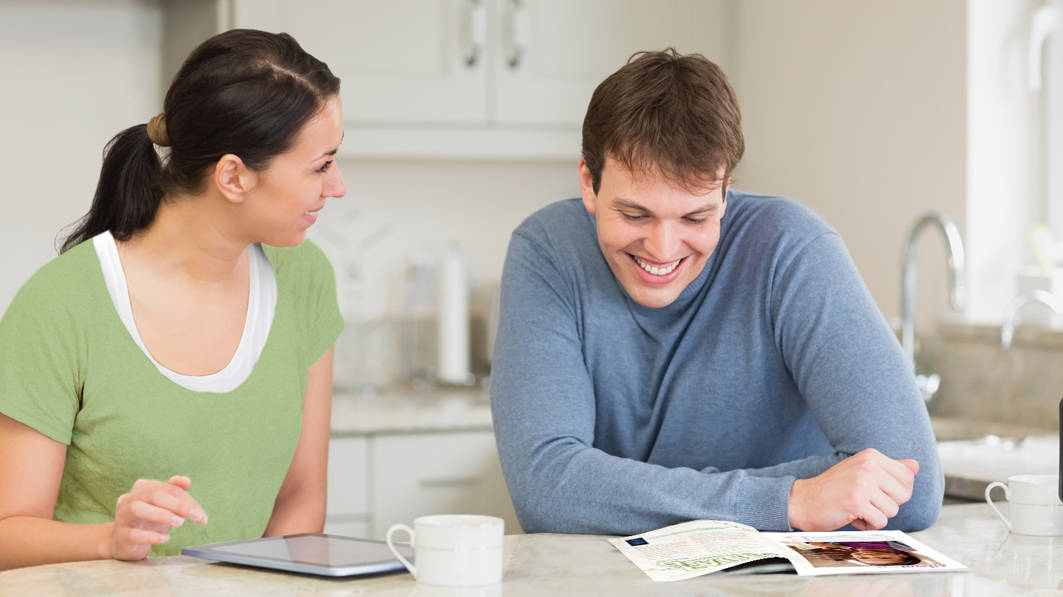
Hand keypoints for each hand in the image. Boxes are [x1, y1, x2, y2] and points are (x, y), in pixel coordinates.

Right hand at [109, 475, 207, 560]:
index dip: (187, 500)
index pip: (168, 489)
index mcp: (143, 488)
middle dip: (179, 505)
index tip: (201, 514)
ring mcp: (122, 517)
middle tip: (196, 516)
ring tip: (179, 523)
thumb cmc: (149, 520)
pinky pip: (133, 533)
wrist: (124, 541)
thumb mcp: (165, 505)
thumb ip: (176, 492)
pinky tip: (165, 538)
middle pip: (154, 495)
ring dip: (162, 515)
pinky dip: (151, 536)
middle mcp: (129, 499)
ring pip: (138, 509)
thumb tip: (186, 480)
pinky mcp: (120, 536)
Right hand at [787, 449, 917, 530]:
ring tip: (856, 508)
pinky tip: (852, 516)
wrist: (802, 501)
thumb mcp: (862, 472)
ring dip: (876, 516)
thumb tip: (915, 465)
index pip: (907, 477)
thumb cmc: (833, 489)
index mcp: (871, 456)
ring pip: (892, 510)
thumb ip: (890, 469)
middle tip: (865, 501)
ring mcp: (863, 482)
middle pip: (903, 495)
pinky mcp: (857, 501)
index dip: (895, 492)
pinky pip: (880, 521)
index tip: (875, 492)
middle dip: (887, 505)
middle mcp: (869, 465)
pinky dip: (868, 525)